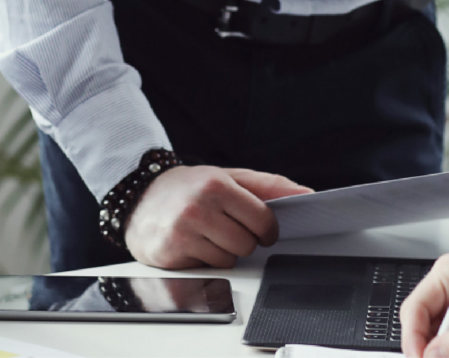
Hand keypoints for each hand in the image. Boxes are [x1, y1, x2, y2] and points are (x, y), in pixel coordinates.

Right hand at [123, 165, 311, 268]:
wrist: (140, 198)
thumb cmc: (190, 187)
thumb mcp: (229, 177)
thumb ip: (269, 185)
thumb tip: (308, 195)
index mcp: (217, 185)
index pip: (263, 220)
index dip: (267, 230)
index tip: (262, 230)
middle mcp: (199, 208)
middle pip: (247, 245)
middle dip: (243, 240)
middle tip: (227, 226)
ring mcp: (183, 232)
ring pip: (229, 261)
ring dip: (224, 252)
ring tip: (208, 234)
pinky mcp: (170, 254)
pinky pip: (207, 270)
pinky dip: (205, 262)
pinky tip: (193, 244)